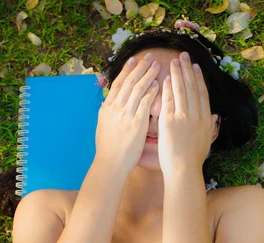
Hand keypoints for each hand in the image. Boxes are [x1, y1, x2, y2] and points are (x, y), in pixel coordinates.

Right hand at [94, 54, 160, 176]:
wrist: (110, 163)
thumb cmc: (109, 149)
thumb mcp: (104, 126)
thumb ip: (108, 112)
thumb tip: (108, 102)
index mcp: (107, 108)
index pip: (118, 83)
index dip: (127, 70)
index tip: (134, 60)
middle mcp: (115, 108)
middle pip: (129, 82)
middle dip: (140, 68)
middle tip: (149, 57)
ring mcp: (125, 115)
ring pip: (137, 89)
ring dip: (148, 75)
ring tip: (157, 66)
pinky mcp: (136, 123)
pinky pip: (145, 103)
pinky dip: (151, 92)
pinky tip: (159, 84)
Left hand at [158, 52, 217, 179]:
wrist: (184, 170)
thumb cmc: (194, 159)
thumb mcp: (207, 141)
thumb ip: (210, 126)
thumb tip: (215, 117)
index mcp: (206, 119)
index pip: (202, 93)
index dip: (199, 78)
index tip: (195, 67)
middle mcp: (197, 115)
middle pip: (192, 87)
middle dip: (188, 70)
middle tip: (184, 56)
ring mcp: (183, 117)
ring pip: (181, 90)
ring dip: (177, 74)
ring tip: (174, 62)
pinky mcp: (170, 121)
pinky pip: (169, 100)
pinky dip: (168, 88)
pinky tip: (165, 78)